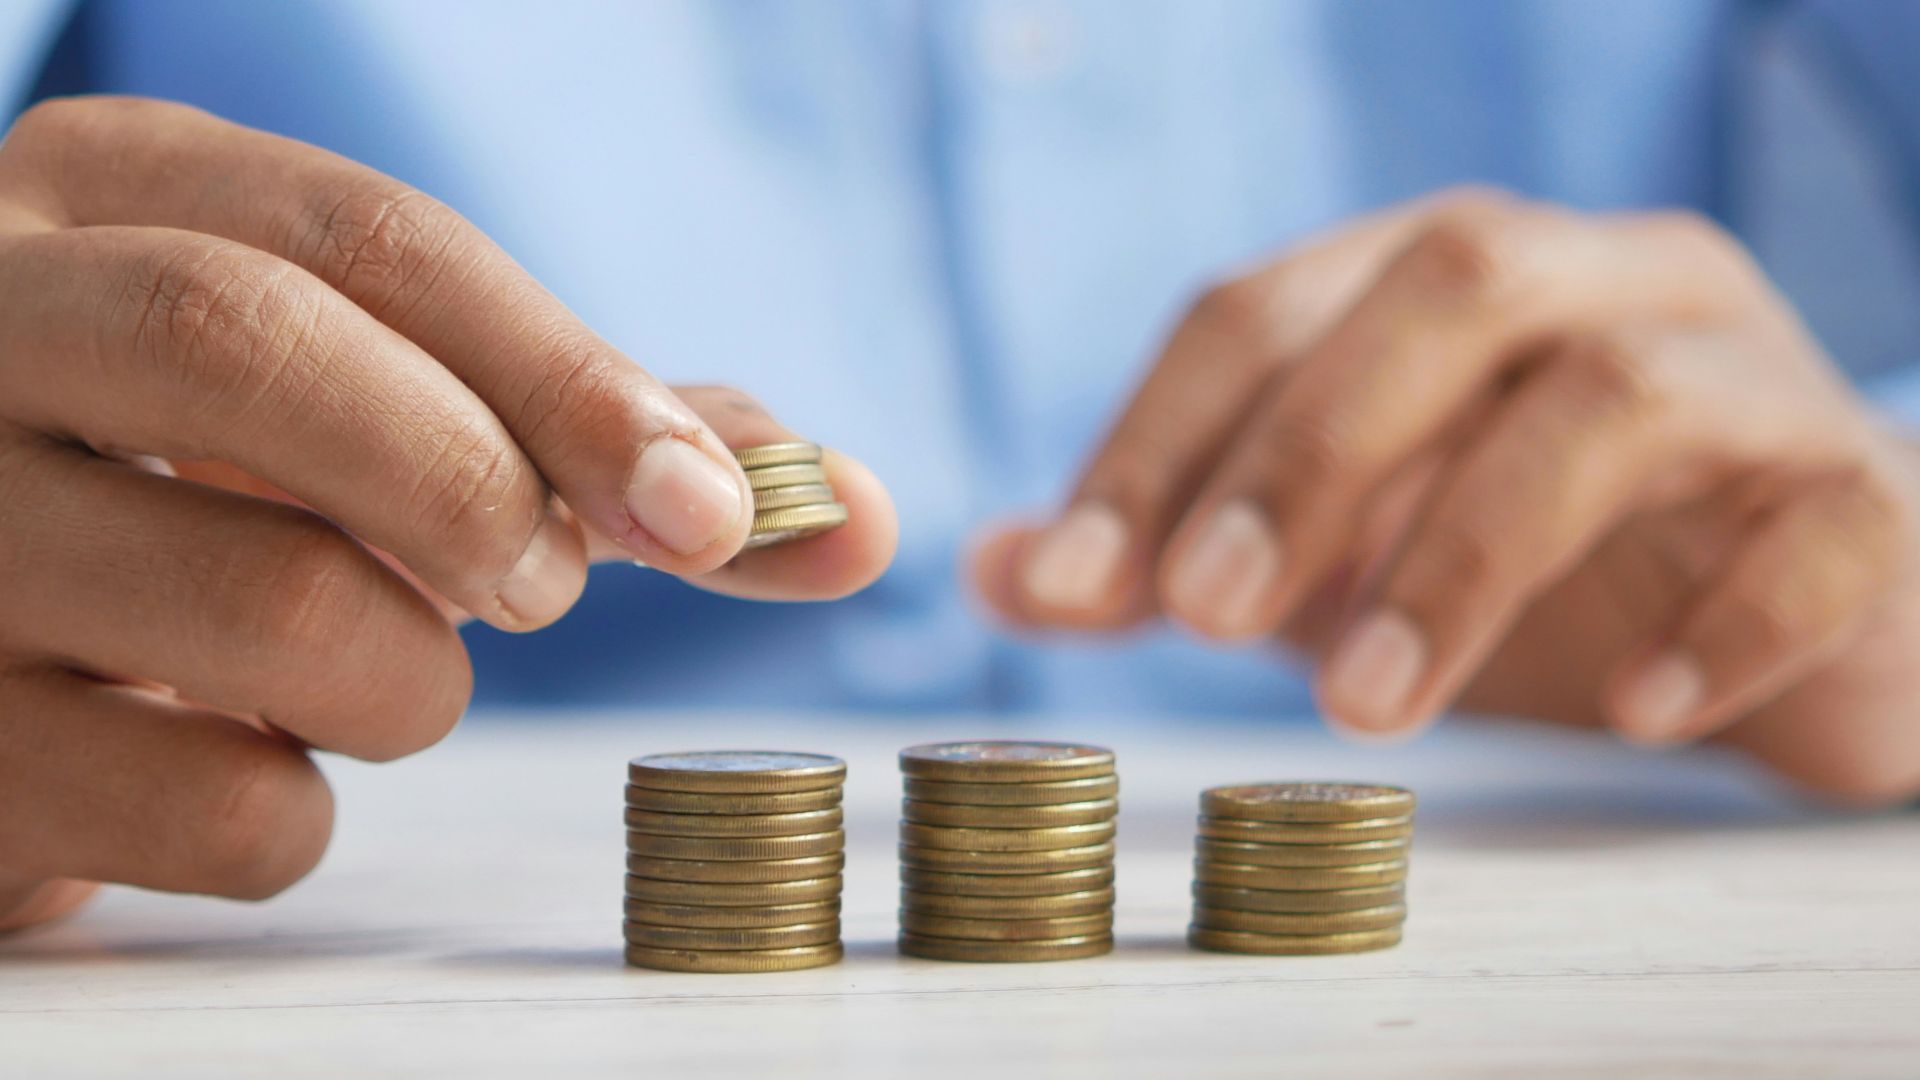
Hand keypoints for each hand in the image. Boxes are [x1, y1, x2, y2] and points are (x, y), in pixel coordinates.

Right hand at [0, 98, 895, 929]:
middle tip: (539, 584)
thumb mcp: (382, 413)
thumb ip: (600, 440)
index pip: (372, 241)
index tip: (715, 511)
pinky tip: (242, 761)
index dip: (574, 378)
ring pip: (264, 600)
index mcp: (106, 200)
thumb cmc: (217, 497)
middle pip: (256, 345)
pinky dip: (295, 812)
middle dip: (472, 482)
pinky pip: (203, 806)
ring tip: (375, 671)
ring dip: (412, 679)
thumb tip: (850, 511)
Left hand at [975, 188, 1919, 804]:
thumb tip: (997, 572)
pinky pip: (1811, 528)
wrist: (1813, 605)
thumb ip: (1181, 552)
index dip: (1155, 438)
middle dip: (1306, 452)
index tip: (1070, 584)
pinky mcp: (1861, 494)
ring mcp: (1746, 376)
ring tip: (1369, 707)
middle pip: (1446, 288)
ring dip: (1465, 552)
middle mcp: (1597, 284)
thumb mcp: (1342, 556)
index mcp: (1445, 281)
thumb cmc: (1551, 567)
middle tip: (1204, 617)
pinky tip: (1631, 712)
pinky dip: (1715, 621)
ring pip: (1613, 397)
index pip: (1266, 305)